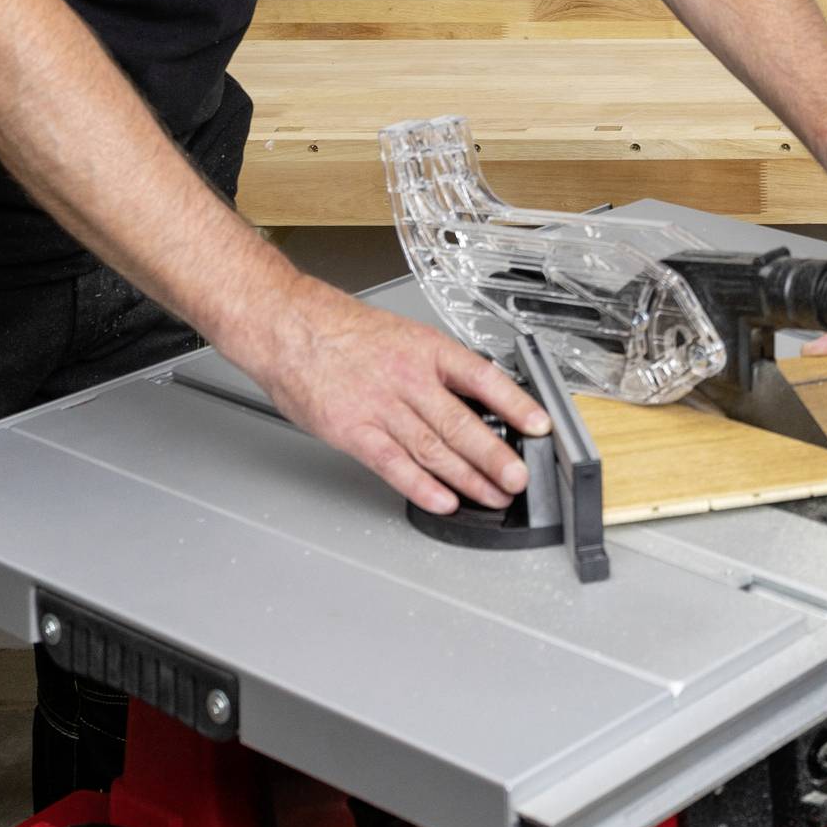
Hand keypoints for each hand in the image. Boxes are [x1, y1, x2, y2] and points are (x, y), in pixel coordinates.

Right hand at [238, 281, 552, 514]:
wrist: (286, 326)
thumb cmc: (336, 330)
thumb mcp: (399, 335)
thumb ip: (431, 369)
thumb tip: (470, 398)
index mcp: (425, 348)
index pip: (483, 377)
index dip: (515, 404)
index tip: (540, 425)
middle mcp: (407, 377)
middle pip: (462, 423)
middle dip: (496, 456)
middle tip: (519, 478)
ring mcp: (380, 406)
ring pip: (434, 449)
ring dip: (469, 478)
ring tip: (492, 495)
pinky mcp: (352, 431)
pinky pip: (394, 464)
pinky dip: (422, 487)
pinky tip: (444, 500)